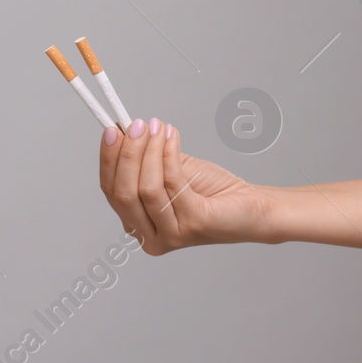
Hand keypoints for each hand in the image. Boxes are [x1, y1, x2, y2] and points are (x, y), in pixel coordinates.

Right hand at [99, 117, 271, 253]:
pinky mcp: (194, 224)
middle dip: (127, 153)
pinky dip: (169, 154)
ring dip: (149, 150)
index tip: (112, 130)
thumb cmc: (211, 190)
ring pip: (146, 188)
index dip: (108, 159)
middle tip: (136, 125)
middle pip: (123, 192)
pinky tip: (172, 137)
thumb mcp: (167, 171)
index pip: (110, 191)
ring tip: (158, 127)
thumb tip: (121, 130)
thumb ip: (143, 158)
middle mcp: (150, 237)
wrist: (253, 205)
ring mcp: (171, 235)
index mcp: (137, 226)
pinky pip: (171, 183)